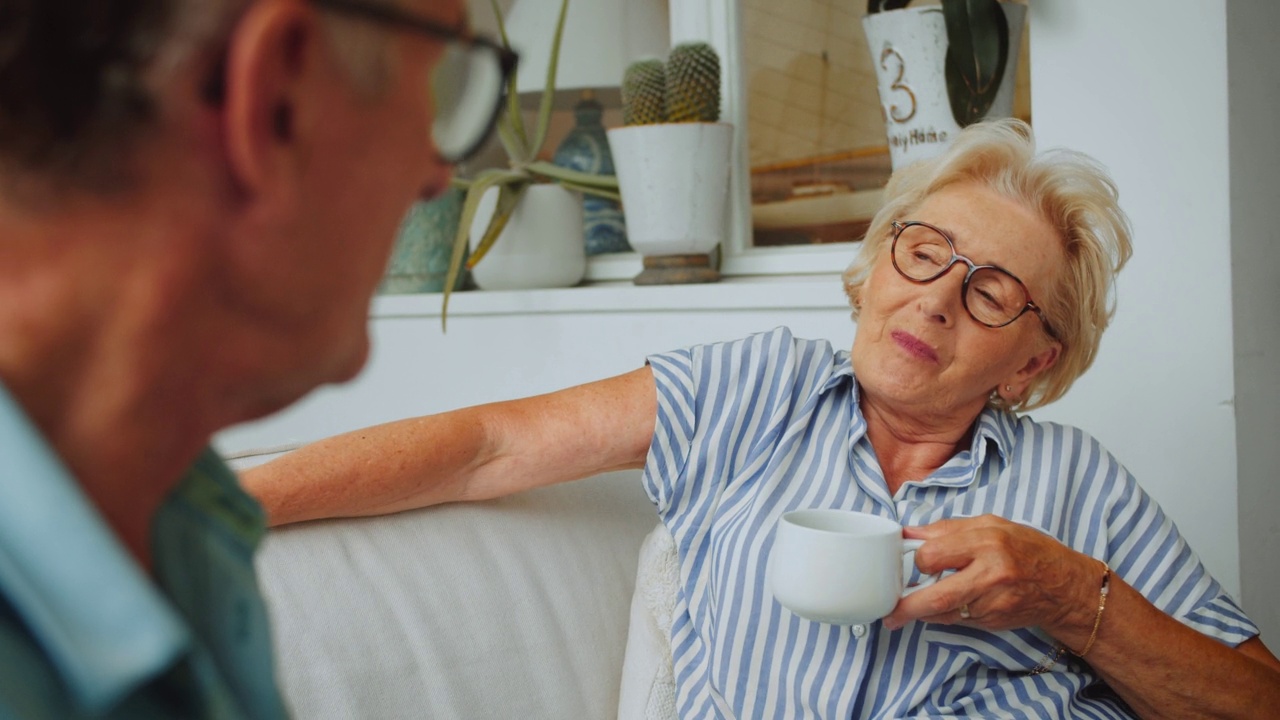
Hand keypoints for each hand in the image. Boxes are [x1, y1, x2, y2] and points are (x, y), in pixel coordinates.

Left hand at [882, 514, 1103, 645]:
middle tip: (889, 613)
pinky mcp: (994, 621)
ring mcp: (993, 602)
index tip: (910, 562)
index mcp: (986, 542)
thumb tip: (909, 533)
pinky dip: (944, 614)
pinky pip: (958, 619)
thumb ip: (948, 529)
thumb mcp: (992, 525)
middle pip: (936, 596)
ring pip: (944, 612)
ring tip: (904, 611)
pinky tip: (940, 607)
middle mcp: (990, 574)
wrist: (1065, 587)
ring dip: (921, 612)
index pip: (933, 555)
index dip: (917, 560)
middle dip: (906, 607)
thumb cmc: (1028, 549)